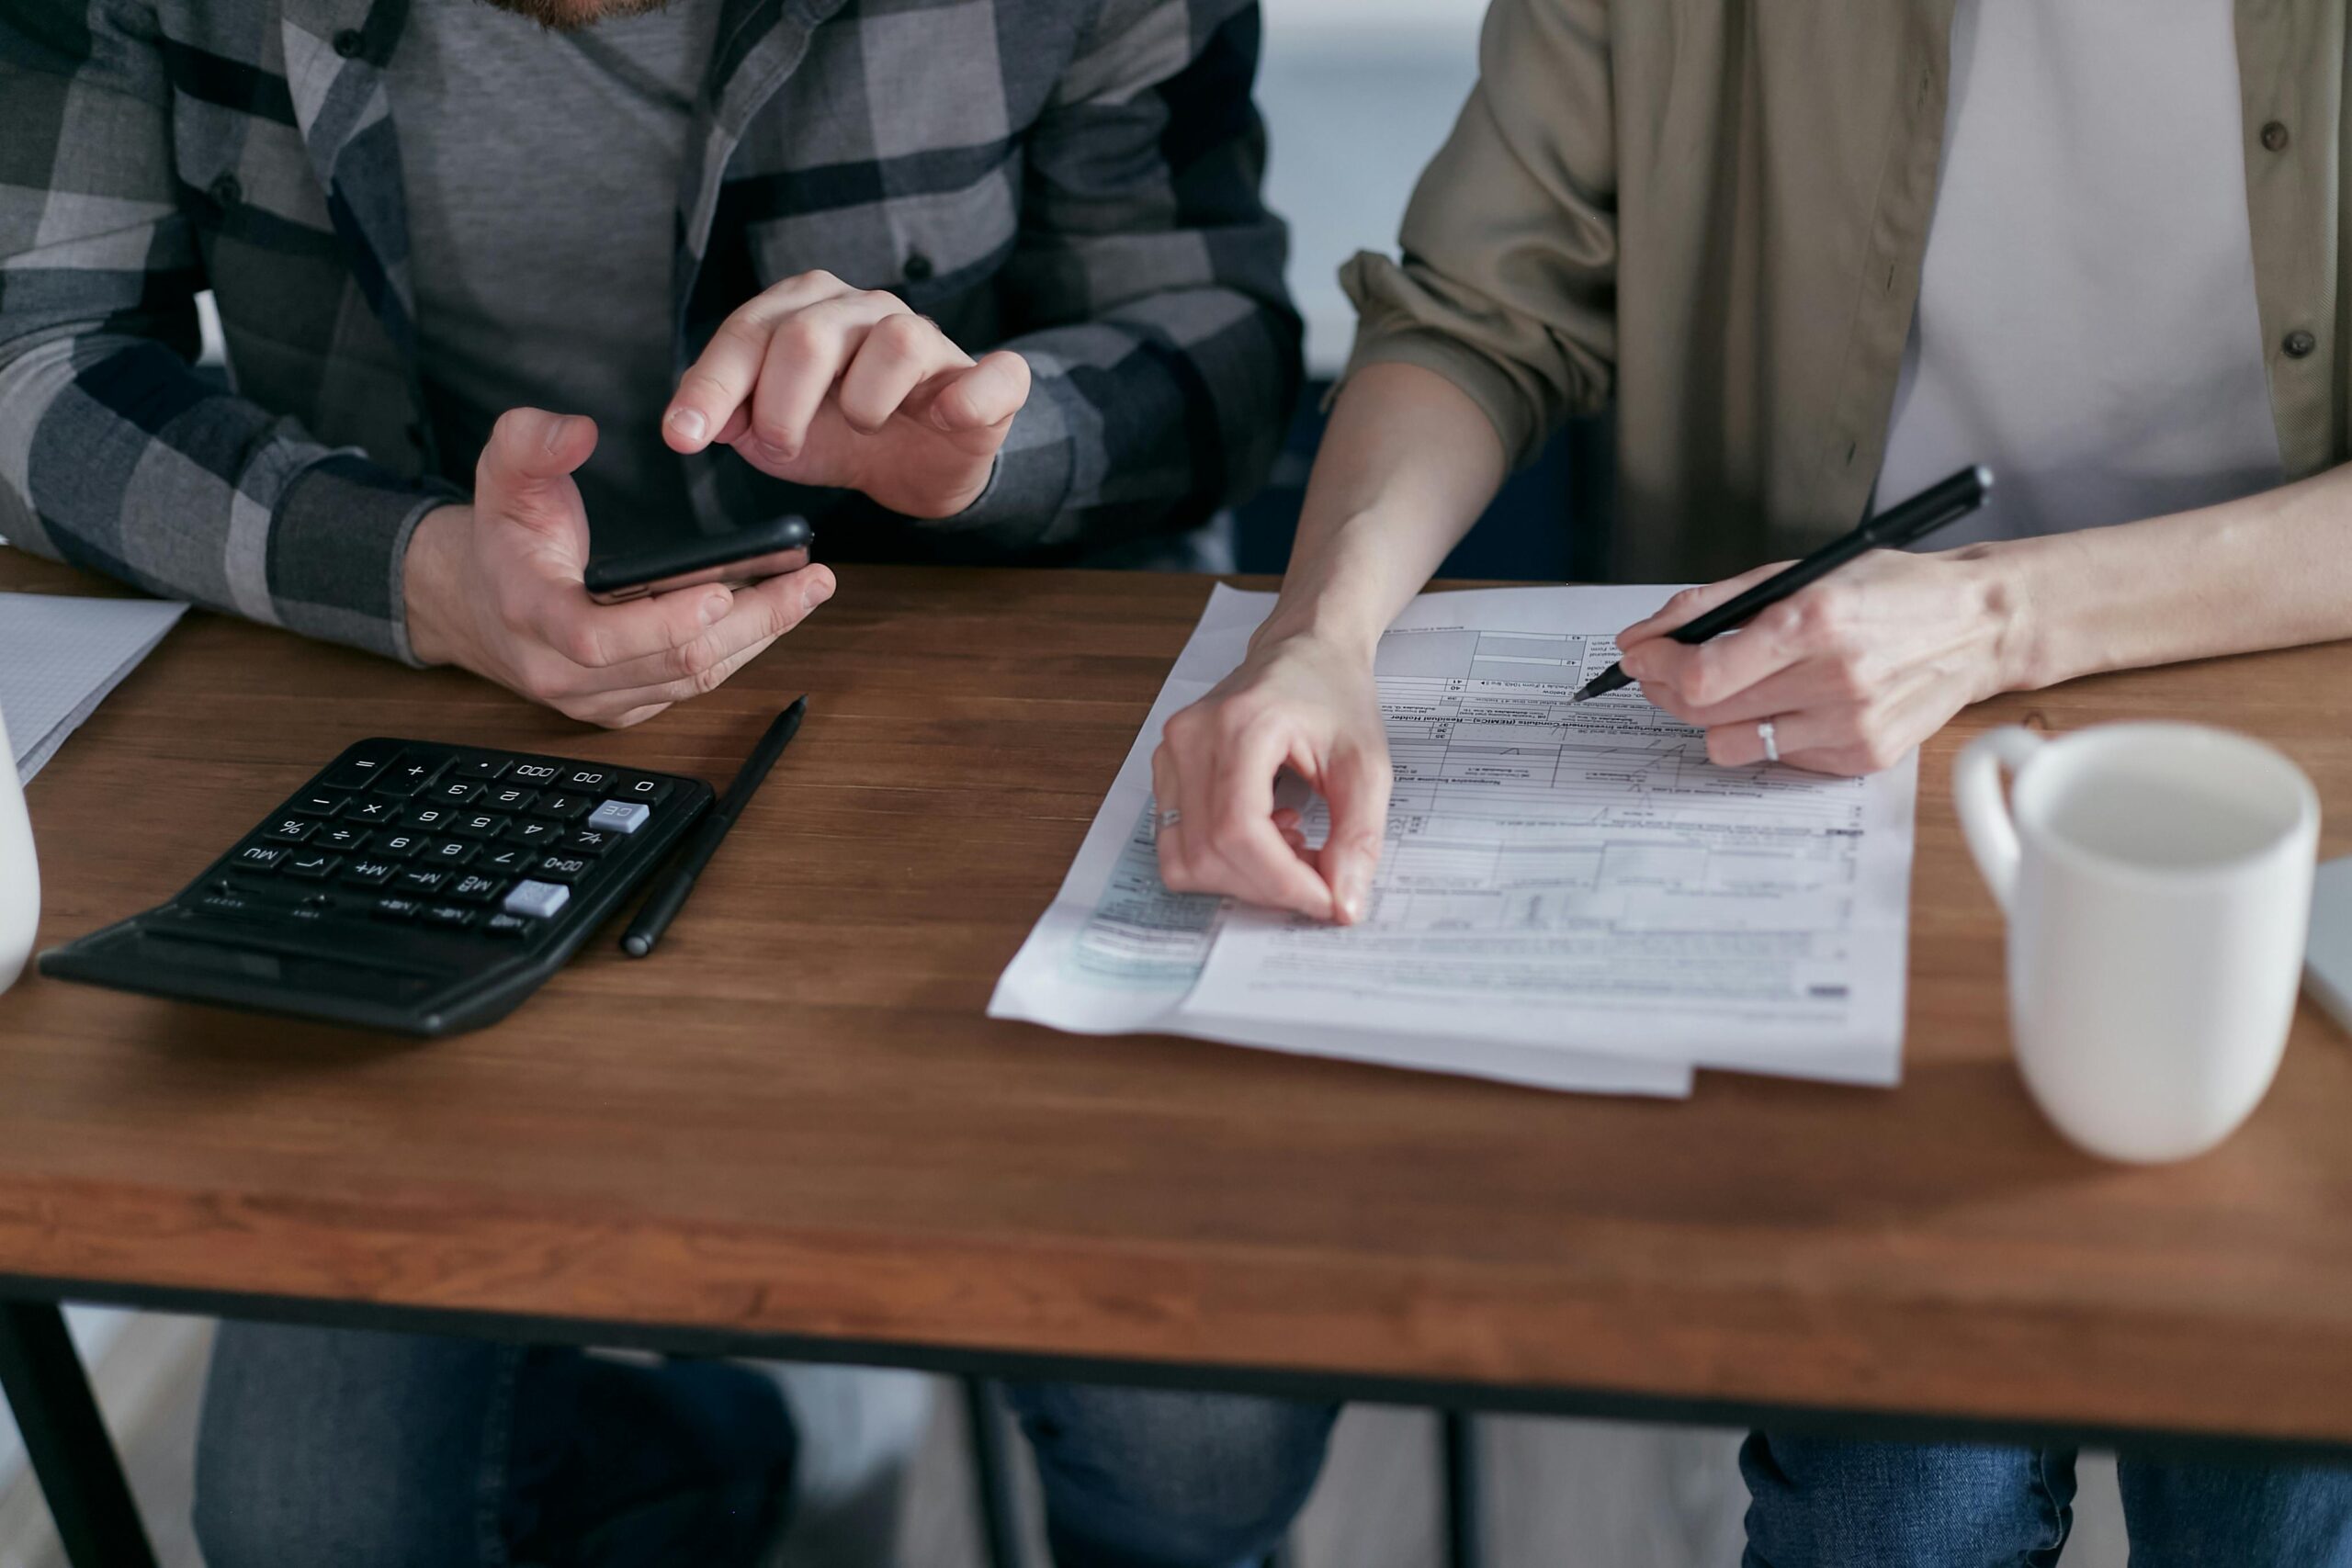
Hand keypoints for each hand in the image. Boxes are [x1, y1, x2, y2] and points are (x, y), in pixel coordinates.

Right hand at [405, 407, 834, 726]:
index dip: (663, 622)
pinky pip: (692, 688)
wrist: (480, 603)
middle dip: (751, 623)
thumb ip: (529, 442)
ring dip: (759, 637)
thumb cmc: (503, 537)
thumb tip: (577, 431)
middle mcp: (564, 672)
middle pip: (672, 664)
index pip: (598, 640)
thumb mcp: (501, 474)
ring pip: (693, 681)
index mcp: (532, 616)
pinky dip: (740, 650)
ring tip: (808, 590)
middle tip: (808, 581)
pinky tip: (776, 612)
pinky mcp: (626, 706)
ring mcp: (598, 698)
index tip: (722, 590)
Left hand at [662, 270, 1030, 518]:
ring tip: (861, 427)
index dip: (712, 386)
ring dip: (863, 403)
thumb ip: (732, 417)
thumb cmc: (841, 435)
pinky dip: (967, 398)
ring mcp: (931, 339)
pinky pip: (993, 374)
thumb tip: (698, 421)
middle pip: (810, 336)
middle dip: (781, 406)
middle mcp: (866, 309)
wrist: (918, 466)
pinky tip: (942, 418)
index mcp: (806, 309)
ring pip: (896, 342)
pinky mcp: (989, 381)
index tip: (683, 437)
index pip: (749, 332)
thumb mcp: (772, 432)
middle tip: (782, 445)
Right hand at [1152, 632, 1390, 922]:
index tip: (1326, 900)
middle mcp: (1191, 738)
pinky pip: (1177, 845)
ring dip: (1242, 878)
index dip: (1282, 881)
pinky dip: (1222, 861)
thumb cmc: (1334, 694)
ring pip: (1184, 859)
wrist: (1304, 650)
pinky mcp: (1164, 771)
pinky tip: (1265, 834)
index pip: (1239, 831)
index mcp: (1241, 724)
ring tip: (1290, 847)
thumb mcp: (1367, 763)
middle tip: (1317, 877)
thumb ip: (1358, 836)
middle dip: (1268, 886)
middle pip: (1208, 853)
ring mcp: (1169, 754)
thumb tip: (1343, 905)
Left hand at [1613, 547, 2023, 773]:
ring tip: (1729, 688)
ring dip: (1713, 717)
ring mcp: (1850, 725)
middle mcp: (1834, 679)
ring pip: (1731, 745)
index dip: (1656, 668)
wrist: (1976, 626)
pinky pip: (1778, 758)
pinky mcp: (1862, 756)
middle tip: (1663, 671)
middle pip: (1706, 712)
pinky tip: (1789, 702)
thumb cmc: (1887, 591)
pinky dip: (1766, 731)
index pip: (1702, 674)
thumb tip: (1645, 635)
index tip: (1638, 656)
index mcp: (1813, 622)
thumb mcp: (1800, 573)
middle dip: (1667, 690)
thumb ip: (1714, 604)